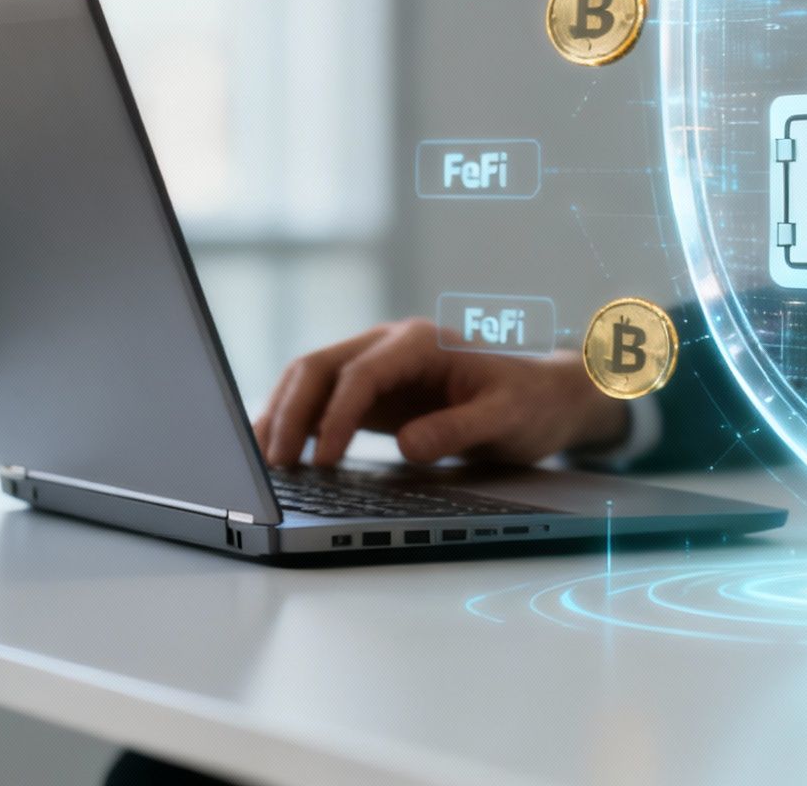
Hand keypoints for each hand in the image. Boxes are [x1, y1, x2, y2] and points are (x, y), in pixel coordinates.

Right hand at [251, 318, 630, 467]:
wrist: (545, 398)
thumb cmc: (529, 404)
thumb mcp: (505, 419)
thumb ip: (458, 430)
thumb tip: (407, 446)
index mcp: (421, 342)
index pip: (361, 374)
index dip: (336, 417)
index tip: (323, 461)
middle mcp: (392, 346)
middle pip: (320, 367)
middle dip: (290, 412)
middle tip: (273, 463)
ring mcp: (379, 366)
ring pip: (312, 380)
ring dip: (283, 415)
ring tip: (262, 461)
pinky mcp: (374, 392)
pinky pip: (323, 400)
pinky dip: (298, 423)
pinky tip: (281, 454)